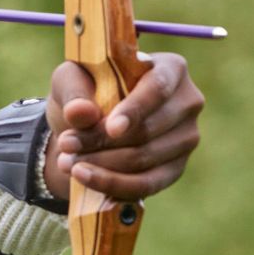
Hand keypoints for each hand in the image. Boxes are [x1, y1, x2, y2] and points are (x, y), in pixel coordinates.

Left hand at [43, 52, 203, 201]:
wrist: (86, 124)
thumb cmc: (85, 91)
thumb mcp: (70, 80)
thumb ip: (73, 91)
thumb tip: (79, 112)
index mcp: (170, 69)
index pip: (158, 89)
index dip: (135, 110)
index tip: (112, 129)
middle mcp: (187, 103)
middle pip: (147, 129)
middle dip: (101, 141)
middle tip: (66, 144)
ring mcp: (186, 138)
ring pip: (144, 159)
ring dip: (101, 165)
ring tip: (66, 162)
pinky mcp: (175, 169)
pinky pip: (147, 184)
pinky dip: (113, 185)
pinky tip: (85, 180)